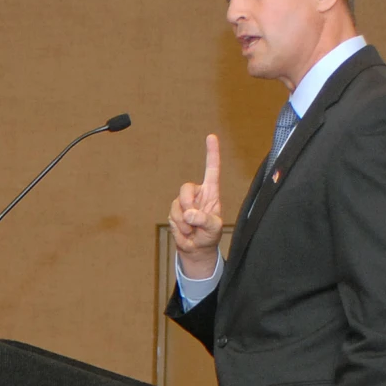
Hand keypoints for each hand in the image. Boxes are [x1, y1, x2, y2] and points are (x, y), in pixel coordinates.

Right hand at [169, 134, 222, 278]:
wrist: (197, 249)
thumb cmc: (210, 235)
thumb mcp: (214, 228)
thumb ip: (204, 219)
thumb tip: (190, 213)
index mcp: (211, 193)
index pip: (212, 169)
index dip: (212, 153)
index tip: (211, 137)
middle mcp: (197, 194)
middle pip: (186, 188)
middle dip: (187, 203)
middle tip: (193, 219)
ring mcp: (184, 203)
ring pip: (177, 204)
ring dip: (184, 221)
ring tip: (192, 230)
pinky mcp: (174, 212)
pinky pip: (172, 215)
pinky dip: (179, 226)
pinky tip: (186, 231)